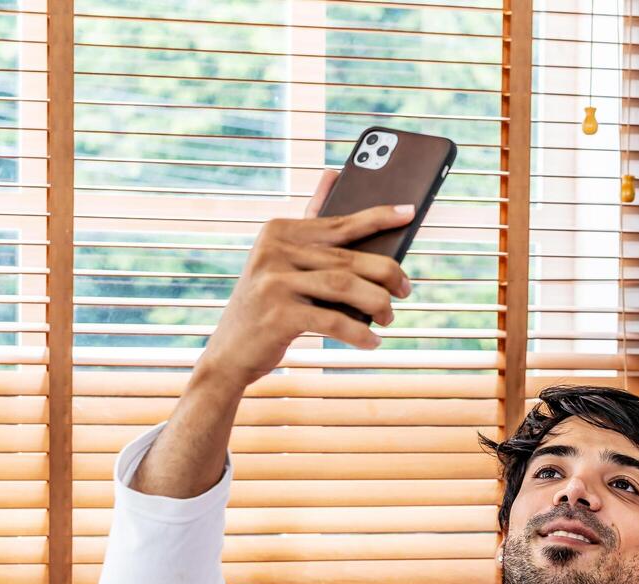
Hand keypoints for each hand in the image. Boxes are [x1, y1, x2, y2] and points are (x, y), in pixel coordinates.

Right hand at [195, 169, 415, 390]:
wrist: (229, 354)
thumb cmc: (267, 308)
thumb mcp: (282, 265)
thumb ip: (308, 228)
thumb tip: (331, 175)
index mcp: (277, 231)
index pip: (338, 223)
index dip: (377, 217)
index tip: (409, 211)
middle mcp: (273, 251)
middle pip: (348, 258)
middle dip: (386, 274)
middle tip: (405, 289)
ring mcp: (273, 281)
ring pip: (346, 286)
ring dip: (377, 303)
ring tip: (389, 317)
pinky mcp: (278, 314)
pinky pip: (333, 320)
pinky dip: (359, 333)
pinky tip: (371, 342)